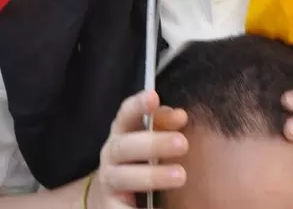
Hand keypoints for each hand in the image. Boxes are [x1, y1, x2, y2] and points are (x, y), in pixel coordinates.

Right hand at [91, 89, 187, 208]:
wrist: (111, 195)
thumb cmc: (138, 157)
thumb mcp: (148, 136)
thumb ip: (164, 123)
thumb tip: (181, 116)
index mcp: (121, 131)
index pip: (126, 113)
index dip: (138, 105)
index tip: (154, 96)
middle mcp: (111, 154)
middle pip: (126, 146)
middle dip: (153, 144)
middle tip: (183, 144)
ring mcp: (109, 180)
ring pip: (124, 177)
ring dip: (152, 176)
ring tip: (181, 175)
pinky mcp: (110, 207)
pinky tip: (158, 208)